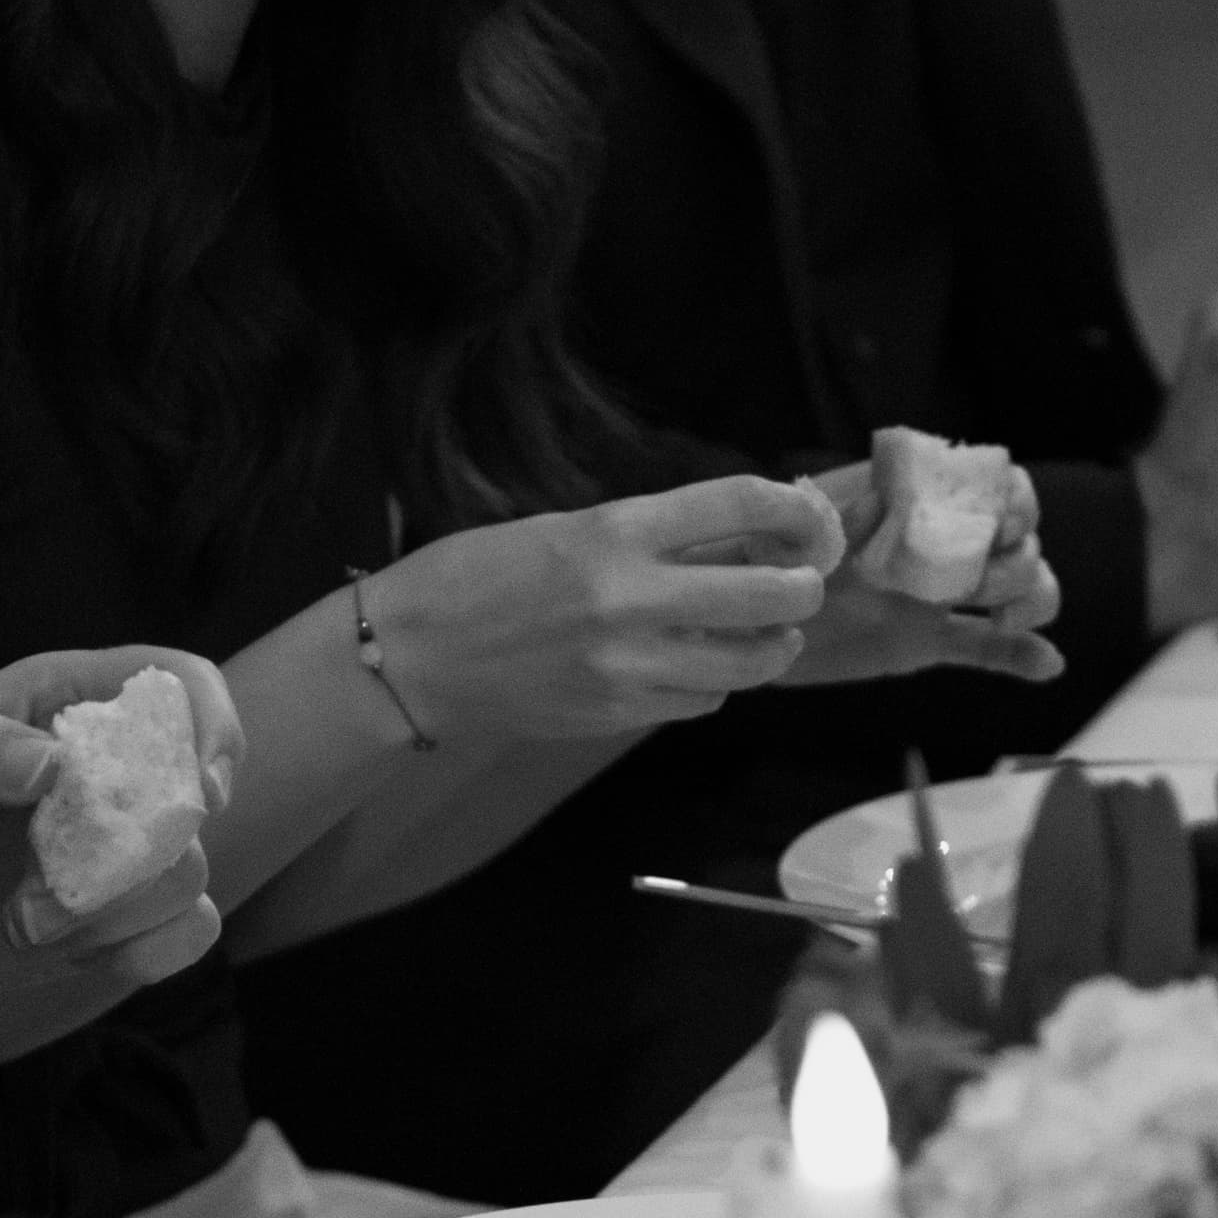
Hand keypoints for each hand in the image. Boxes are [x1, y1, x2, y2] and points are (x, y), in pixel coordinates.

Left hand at [0, 646, 245, 1061]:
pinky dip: (145, 952)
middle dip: (144, 848)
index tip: (199, 791)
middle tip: (56, 879)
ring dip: (116, 910)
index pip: (178, 685)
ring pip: (186, 872)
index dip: (210, 726)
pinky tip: (71, 951)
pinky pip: (182, 933)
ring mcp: (114, 848)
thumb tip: (51, 764)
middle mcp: (106, 771)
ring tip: (26, 920)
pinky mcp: (112, 918)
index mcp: (63, 702)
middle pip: (194, 792)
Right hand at [359, 477, 836, 744]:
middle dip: (804, 587)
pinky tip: (701, 667)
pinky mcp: (619, 714)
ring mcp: (629, 664)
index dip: (794, 508)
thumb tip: (740, 538)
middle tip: (803, 584)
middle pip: (772, 594)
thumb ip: (651, 536)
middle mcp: (632, 597)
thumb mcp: (564, 529)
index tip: (809, 516)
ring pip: (751, 662)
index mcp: (614, 531)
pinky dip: (717, 682)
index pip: (741, 504)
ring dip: (774, 645)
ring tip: (769, 634)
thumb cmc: (475, 578)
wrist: (408, 658)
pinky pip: (703, 701)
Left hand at [781, 456, 1064, 689]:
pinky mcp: (928, 642)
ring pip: (1014, 590)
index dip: (1013, 504)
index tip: (998, 526)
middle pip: (1016, 541)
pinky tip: (1049, 665)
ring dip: (1029, 600)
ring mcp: (937, 595)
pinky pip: (986, 648)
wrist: (739, 617)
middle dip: (1016, 559)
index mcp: (916, 500)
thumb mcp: (796, 526)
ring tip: (1004, 621)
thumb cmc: (760, 554)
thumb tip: (874, 511)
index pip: (993, 488)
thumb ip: (837, 513)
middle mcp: (938, 542)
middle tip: (979, 586)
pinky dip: (1023, 655)